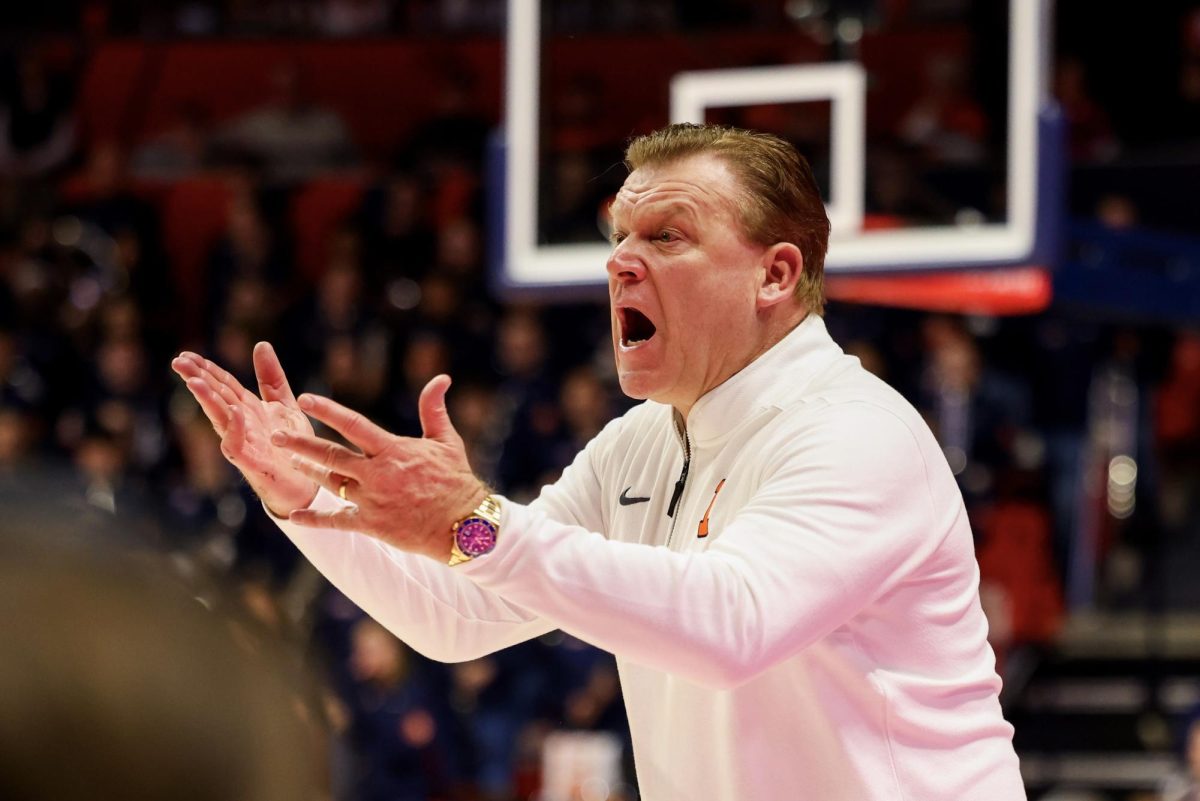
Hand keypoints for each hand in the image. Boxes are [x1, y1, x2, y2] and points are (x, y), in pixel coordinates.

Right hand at [172, 343, 318, 515]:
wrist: (305, 485)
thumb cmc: (292, 446)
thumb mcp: (284, 405)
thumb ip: (272, 378)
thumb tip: (261, 344)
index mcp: (247, 409)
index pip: (223, 385)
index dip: (207, 369)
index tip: (187, 354)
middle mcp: (241, 425)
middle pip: (217, 398)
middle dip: (198, 379)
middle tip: (178, 362)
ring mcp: (244, 443)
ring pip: (221, 419)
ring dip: (208, 401)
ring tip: (194, 382)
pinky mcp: (253, 462)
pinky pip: (239, 445)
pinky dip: (236, 429)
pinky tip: (234, 412)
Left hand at [269, 374, 486, 560]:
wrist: (463, 525)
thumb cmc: (455, 479)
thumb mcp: (446, 440)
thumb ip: (434, 408)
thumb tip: (441, 378)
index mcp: (393, 450)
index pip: (353, 424)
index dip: (327, 411)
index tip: (305, 399)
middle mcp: (378, 474)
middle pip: (330, 455)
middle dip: (300, 444)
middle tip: (276, 436)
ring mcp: (372, 501)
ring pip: (330, 484)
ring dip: (308, 472)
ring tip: (289, 462)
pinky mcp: (371, 525)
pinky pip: (337, 522)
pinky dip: (315, 520)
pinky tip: (295, 516)